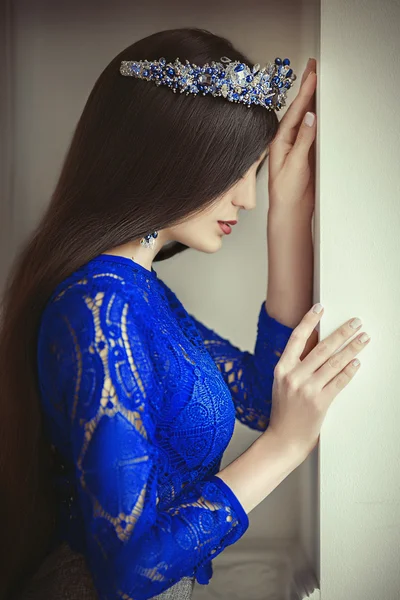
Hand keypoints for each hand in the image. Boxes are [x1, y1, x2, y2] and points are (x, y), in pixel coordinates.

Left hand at [268, 58, 316, 215]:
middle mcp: (286, 141)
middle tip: (313, 67)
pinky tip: (321, 107)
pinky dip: (317, 116)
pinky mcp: (305, 153)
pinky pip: (312, 129)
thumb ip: (303, 140)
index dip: (304, 92)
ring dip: (311, 99)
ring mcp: (296, 146)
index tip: (312, 75)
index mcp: (279, 141)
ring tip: (317, 80)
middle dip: (306, 88)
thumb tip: (309, 117)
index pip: (294, 112)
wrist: (290, 211)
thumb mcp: (295, 164)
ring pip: (305, 117)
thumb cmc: (285, 193)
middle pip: (298, 109)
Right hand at [268, 305, 370, 459]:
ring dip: (352, 349)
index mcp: (281, 368)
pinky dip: (349, 371)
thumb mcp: (282, 383)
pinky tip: (357, 362)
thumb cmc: (284, 410)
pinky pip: (338, 382)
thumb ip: (295, 364)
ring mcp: (306, 389)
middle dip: (342, 332)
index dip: (309, 321)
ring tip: (363, 339)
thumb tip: (318, 343)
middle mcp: (293, 376)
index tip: (321, 308)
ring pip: (334, 363)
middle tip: (355, 322)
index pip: (297, 338)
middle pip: (322, 348)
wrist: (284, 438)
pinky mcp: (319, 402)